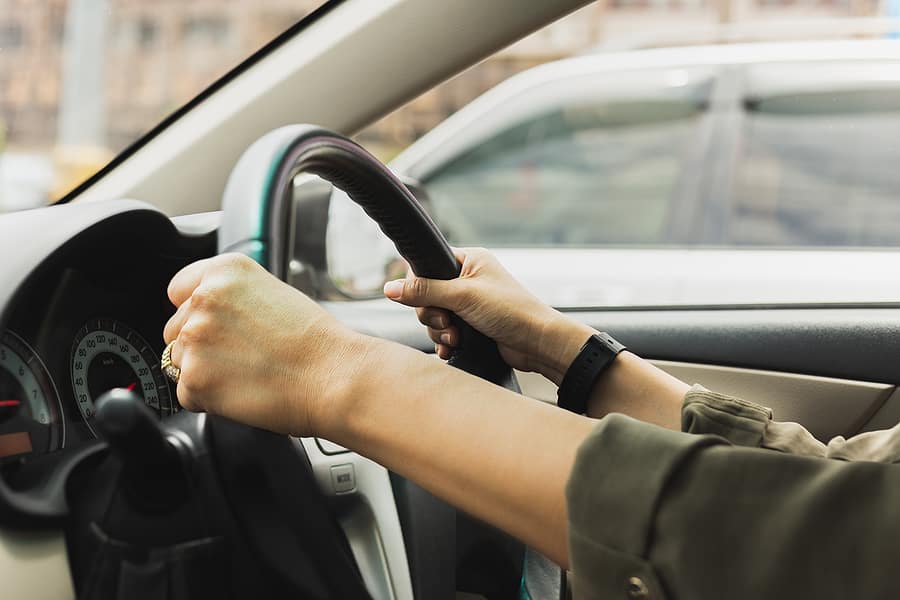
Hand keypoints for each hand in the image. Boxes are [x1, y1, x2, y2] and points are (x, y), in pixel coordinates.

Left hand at [163, 254, 362, 435]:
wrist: (333, 377)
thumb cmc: (315, 342)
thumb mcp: (272, 294)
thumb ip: (232, 298)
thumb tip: (209, 316)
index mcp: (225, 271)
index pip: (179, 290)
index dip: (195, 312)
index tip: (215, 328)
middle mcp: (204, 298)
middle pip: (176, 329)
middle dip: (201, 346)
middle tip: (243, 356)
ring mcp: (194, 338)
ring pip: (179, 362)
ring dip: (205, 372)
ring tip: (247, 373)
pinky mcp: (193, 379)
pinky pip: (187, 393)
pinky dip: (209, 399)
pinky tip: (243, 391)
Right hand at [383, 248, 593, 383]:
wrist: (537, 343)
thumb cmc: (510, 310)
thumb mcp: (462, 296)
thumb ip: (425, 291)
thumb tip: (390, 288)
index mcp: (469, 261)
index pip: (427, 266)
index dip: (419, 286)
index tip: (424, 301)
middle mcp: (468, 280)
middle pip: (426, 296)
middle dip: (432, 315)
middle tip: (447, 322)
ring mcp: (470, 304)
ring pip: (435, 318)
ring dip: (441, 331)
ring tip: (457, 337)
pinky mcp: (472, 326)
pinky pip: (445, 333)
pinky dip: (446, 342)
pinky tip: (453, 348)